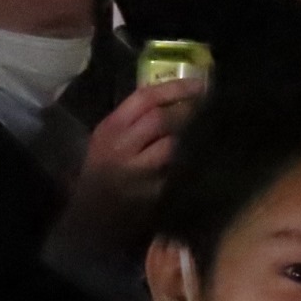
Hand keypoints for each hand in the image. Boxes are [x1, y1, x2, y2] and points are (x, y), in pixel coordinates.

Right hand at [64, 78, 206, 236]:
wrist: (93, 216)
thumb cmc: (102, 170)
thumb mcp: (107, 138)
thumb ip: (134, 118)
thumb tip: (174, 93)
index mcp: (110, 128)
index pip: (144, 98)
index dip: (175, 88)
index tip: (200, 84)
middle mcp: (122, 148)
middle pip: (161, 120)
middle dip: (188, 110)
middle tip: (207, 106)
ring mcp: (138, 173)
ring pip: (173, 147)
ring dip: (192, 136)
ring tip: (206, 129)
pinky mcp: (153, 194)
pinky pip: (178, 171)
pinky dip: (191, 161)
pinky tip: (201, 156)